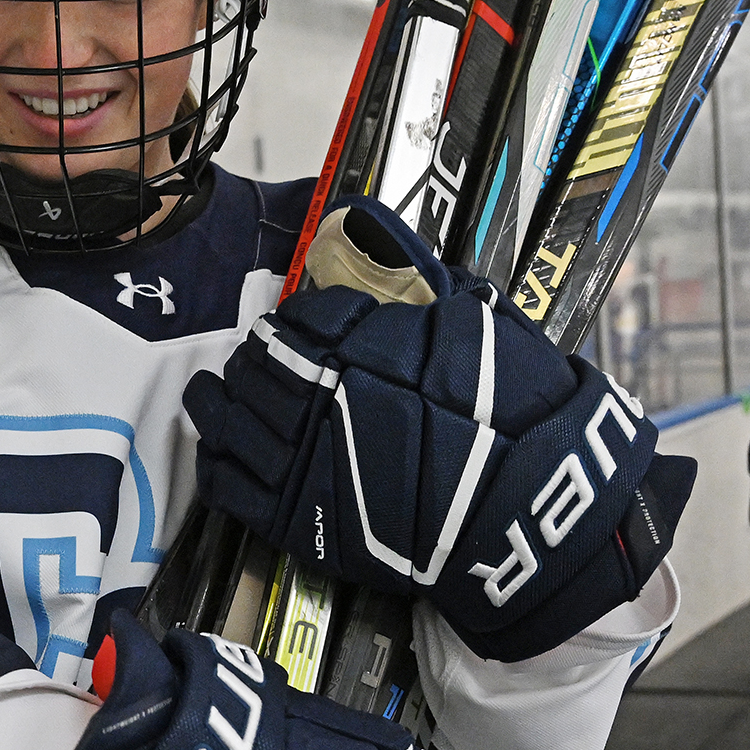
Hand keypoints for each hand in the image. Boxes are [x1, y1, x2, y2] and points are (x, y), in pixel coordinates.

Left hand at [186, 199, 693, 660]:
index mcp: (363, 347)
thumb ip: (418, 280)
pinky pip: (232, 486)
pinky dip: (219, 460)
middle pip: (263, 363)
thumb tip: (370, 227)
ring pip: (234, 419)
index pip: (308, 316)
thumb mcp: (479, 323)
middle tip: (263, 352)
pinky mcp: (301, 521)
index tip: (307, 321)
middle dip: (262, 353)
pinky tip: (219, 445)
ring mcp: (307, 464)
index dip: (305, 315)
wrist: (531, 511)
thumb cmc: (519, 416)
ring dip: (224, 398)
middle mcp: (324, 400)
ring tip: (219, 389)